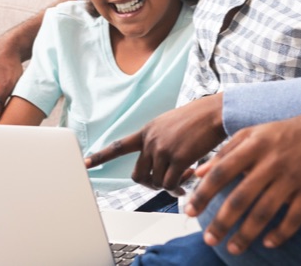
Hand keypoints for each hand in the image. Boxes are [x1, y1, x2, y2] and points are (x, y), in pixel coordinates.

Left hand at [85, 93, 225, 192]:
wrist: (216, 112)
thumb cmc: (198, 117)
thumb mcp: (170, 123)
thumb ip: (159, 139)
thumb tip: (158, 163)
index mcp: (148, 131)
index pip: (119, 146)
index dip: (101, 156)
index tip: (85, 163)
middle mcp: (151, 140)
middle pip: (138, 175)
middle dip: (150, 184)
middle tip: (165, 184)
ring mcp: (163, 149)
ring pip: (156, 182)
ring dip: (169, 187)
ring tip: (183, 182)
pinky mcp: (178, 158)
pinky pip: (171, 184)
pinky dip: (178, 189)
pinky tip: (188, 183)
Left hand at [186, 112, 300, 255]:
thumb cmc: (281, 135)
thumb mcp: (252, 134)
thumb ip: (225, 152)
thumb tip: (198, 172)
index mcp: (254, 145)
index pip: (222, 171)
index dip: (204, 192)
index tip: (189, 211)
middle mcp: (272, 161)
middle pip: (242, 197)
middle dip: (222, 222)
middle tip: (209, 240)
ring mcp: (293, 177)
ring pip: (266, 211)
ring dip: (247, 234)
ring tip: (232, 249)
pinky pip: (295, 218)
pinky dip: (281, 233)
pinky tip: (268, 243)